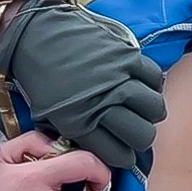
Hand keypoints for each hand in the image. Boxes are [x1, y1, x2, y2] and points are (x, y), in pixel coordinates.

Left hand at [0, 0, 165, 168]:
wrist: (36, 33)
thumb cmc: (40, 76)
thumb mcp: (48, 114)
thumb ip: (78, 134)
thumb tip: (107, 148)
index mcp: (78, 122)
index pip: (119, 154)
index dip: (123, 156)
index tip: (123, 151)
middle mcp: (102, 102)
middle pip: (142, 136)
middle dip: (139, 139)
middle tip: (133, 131)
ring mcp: (118, 77)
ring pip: (154, 109)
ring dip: (149, 113)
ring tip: (140, 109)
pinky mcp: (127, 55)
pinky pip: (154, 78)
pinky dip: (152, 85)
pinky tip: (141, 86)